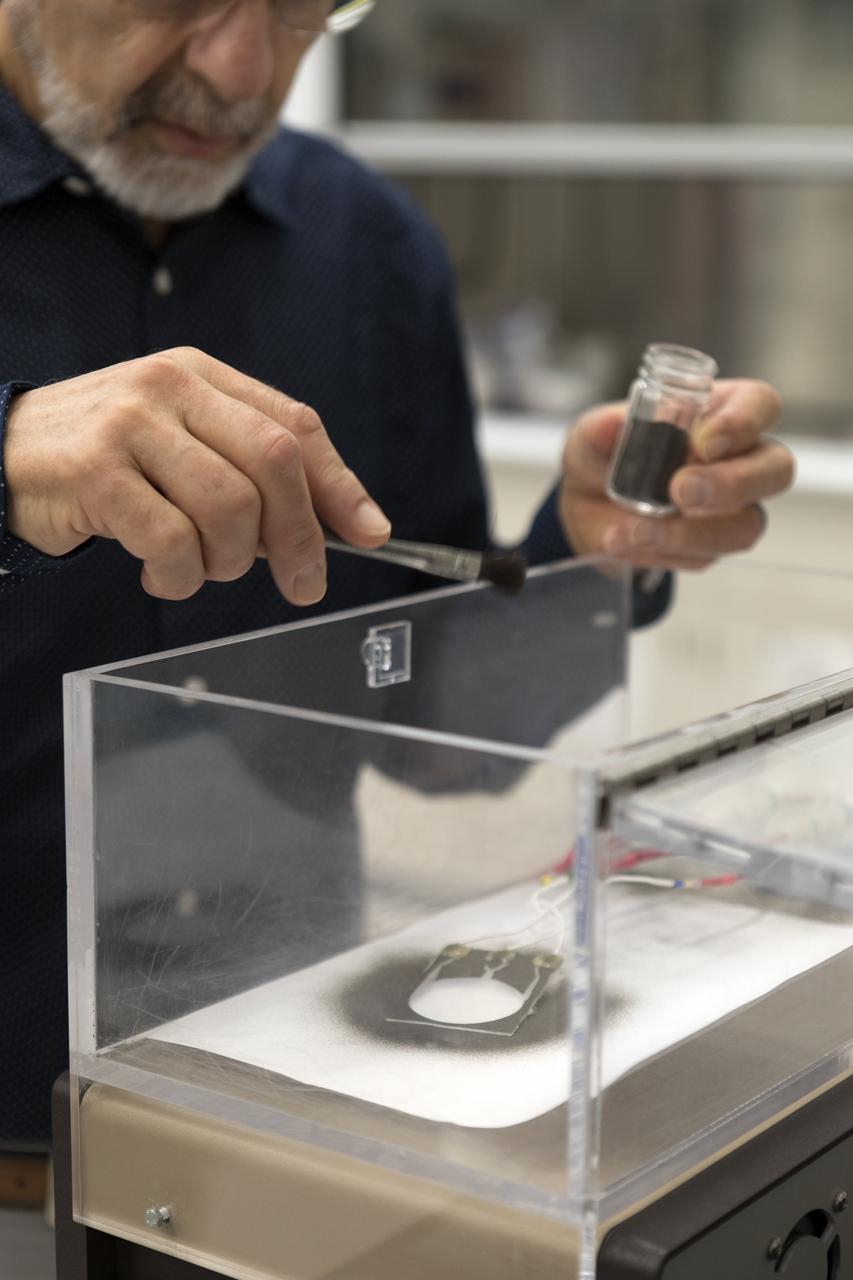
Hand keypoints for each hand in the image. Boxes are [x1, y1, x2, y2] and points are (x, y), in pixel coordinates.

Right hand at [3, 348, 390, 602]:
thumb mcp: (180, 444)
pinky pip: (173, 542)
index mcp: (201, 376)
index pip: (294, 425)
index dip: (340, 485)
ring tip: (199, 569)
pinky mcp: (97, 473)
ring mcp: (132, 427)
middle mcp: (170, 389)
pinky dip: (179, 578)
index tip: (370, 533)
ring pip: (230, 508)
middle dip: (300, 537)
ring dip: (228, 561)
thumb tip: (347, 525)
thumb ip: (250, 468)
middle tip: (300, 584)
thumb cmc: (104, 459)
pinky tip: (158, 576)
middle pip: (275, 464)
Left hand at [558, 380, 792, 570]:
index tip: (703, 443)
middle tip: (680, 492)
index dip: (744, 423)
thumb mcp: (591, 435)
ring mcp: (732, 508)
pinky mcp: (710, 547)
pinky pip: (703, 557)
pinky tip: (624, 543)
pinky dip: (662, 553)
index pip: (760, 406)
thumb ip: (601, 429)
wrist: (585, 508)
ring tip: (637, 531)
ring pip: (744, 527)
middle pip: (774, 470)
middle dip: (731, 484)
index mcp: (720, 412)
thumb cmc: (604, 456)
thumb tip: (611, 425)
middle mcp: (739, 459)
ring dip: (690, 533)